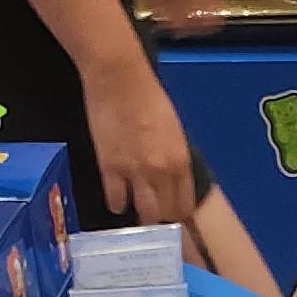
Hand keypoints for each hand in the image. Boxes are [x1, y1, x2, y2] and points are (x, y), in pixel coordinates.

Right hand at [81, 43, 193, 226]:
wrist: (119, 77)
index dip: (178, 214)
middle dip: (161, 219)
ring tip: (136, 212)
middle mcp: (162, 172)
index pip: (185, 205)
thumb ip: (174, 158)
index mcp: (180, 161)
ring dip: (140, 217)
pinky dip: (117, 203)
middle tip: (154, 218)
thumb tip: (171, 181)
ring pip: (144, 214)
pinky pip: (116, 201)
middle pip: (166, 214)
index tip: (172, 216)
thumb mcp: (173, 130)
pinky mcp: (110, 168)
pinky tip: (117, 199)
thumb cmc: (148, 96)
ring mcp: (136, 172)